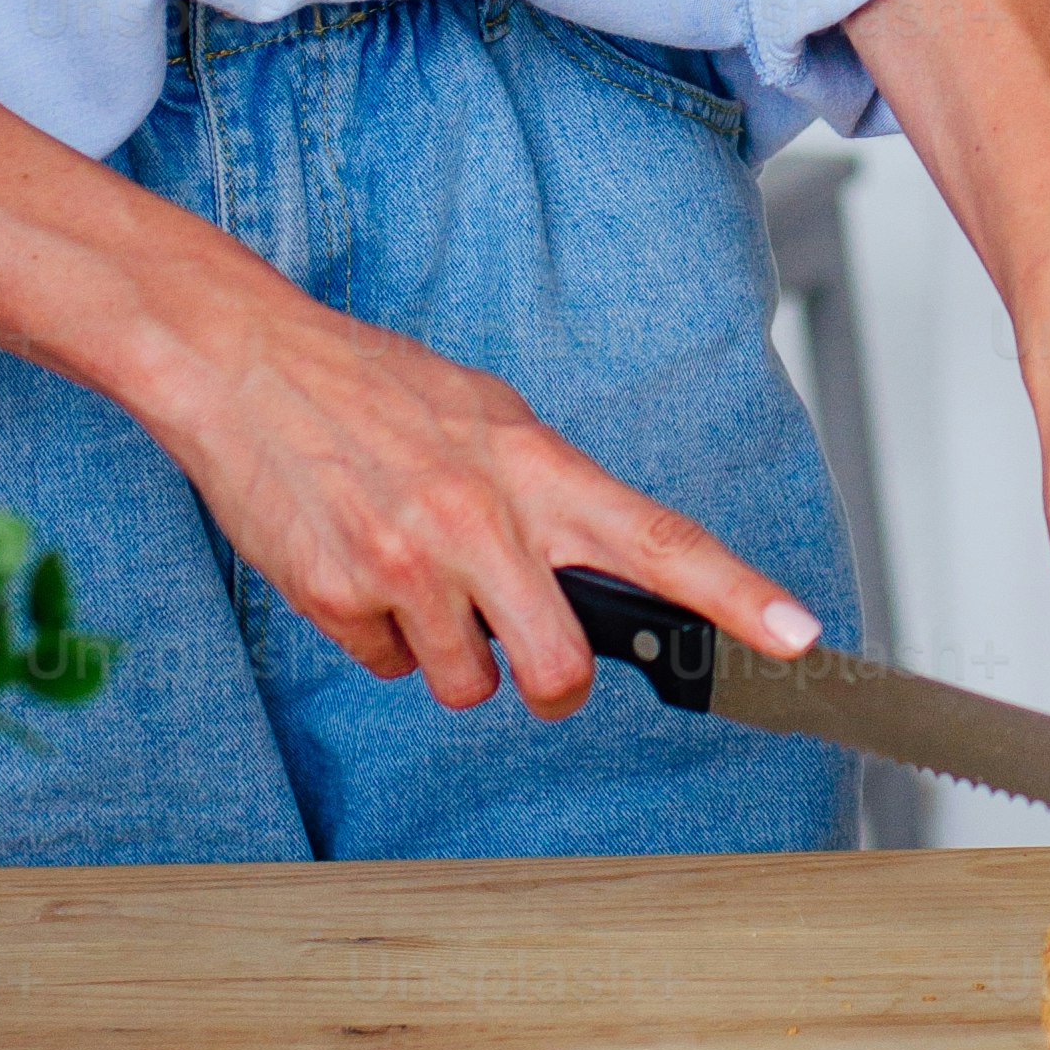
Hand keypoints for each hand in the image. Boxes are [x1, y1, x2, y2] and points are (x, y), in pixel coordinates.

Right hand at [0, 12, 819, 722]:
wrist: (247, 364)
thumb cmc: (376, 390)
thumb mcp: (488, 417)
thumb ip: (548, 496)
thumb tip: (596, 573)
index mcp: (536, 467)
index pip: (660, 541)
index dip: (737, 596)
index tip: (801, 637)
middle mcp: (482, 521)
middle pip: (559, 669)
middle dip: (550, 684)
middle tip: (528, 656)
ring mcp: (409, 566)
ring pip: (466, 685)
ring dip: (451, 656)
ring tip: (416, 575)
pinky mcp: (339, 599)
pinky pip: (387, 667)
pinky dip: (381, 637)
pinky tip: (359, 567)